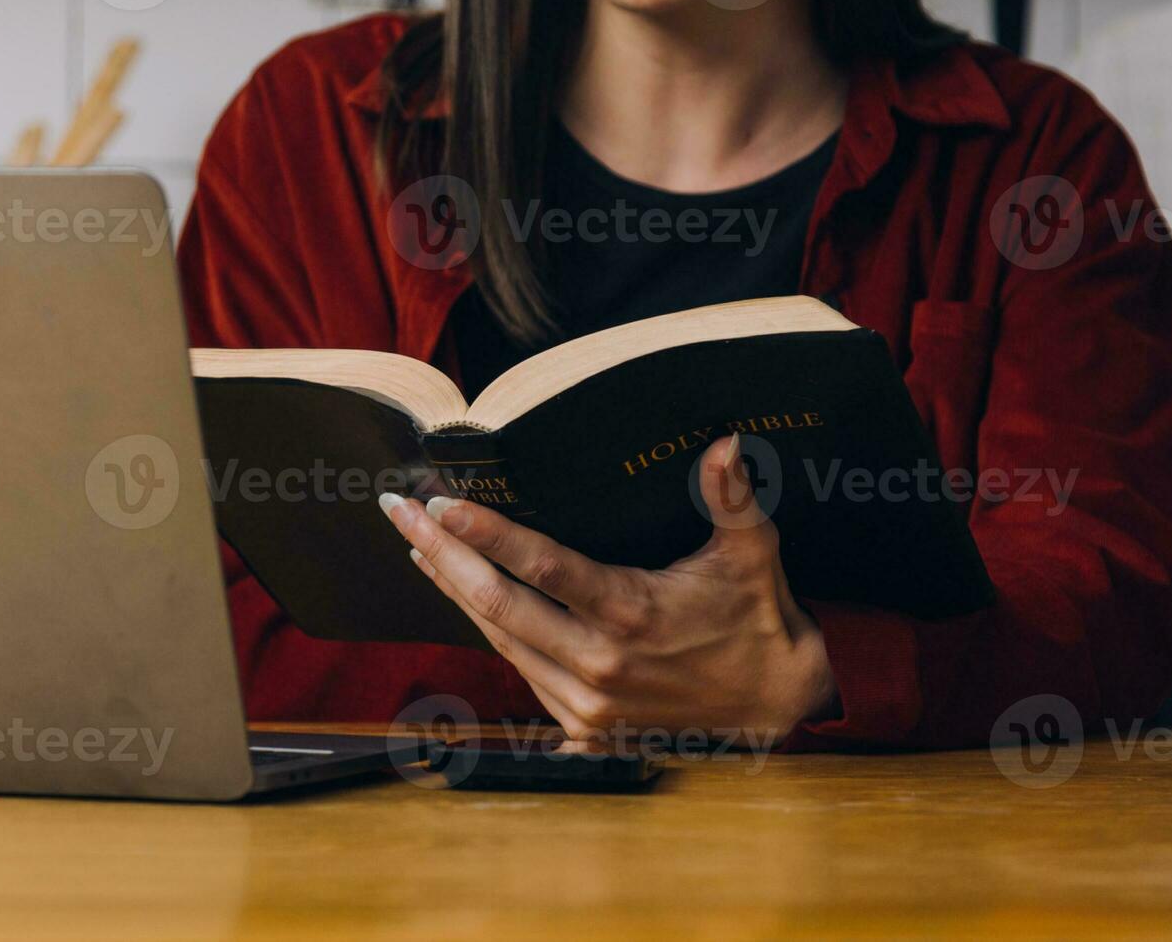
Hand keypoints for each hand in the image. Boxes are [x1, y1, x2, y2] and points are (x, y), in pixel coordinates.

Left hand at [382, 436, 836, 744]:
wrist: (773, 707)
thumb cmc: (757, 619)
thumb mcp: (751, 554)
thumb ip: (730, 499)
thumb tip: (726, 443)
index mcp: (632, 614)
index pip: (543, 567)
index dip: (487, 534)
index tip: (440, 504)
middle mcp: (600, 664)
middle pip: (498, 604)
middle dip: (441, 553)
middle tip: (399, 510)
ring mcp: (587, 703)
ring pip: (500, 641)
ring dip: (455, 591)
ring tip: (419, 545)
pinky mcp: (584, 728)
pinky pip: (521, 672)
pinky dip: (489, 633)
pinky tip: (462, 599)